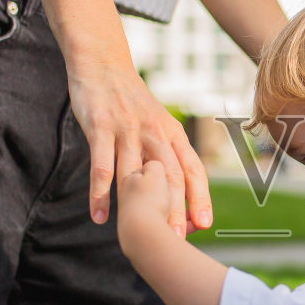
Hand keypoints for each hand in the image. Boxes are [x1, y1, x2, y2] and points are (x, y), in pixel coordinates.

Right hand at [65, 53, 211, 233]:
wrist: (103, 64)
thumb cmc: (132, 103)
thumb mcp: (157, 124)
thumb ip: (165, 154)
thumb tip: (175, 190)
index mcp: (172, 132)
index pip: (192, 168)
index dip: (200, 197)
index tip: (204, 224)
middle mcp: (155, 132)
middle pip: (169, 176)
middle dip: (175, 210)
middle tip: (176, 239)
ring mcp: (127, 129)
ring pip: (136, 173)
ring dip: (138, 206)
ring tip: (139, 234)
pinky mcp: (100, 127)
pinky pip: (101, 165)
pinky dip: (100, 192)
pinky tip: (99, 215)